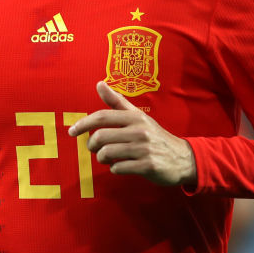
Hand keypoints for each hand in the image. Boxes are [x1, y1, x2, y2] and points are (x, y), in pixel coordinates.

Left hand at [67, 81, 196, 186]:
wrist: (182, 158)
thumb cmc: (154, 136)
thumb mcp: (138, 116)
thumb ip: (117, 101)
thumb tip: (99, 83)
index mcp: (135, 117)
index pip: (102, 117)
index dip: (83, 123)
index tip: (71, 131)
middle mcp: (139, 130)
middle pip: (101, 137)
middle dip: (92, 145)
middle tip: (94, 149)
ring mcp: (144, 148)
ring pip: (107, 154)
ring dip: (102, 159)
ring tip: (107, 158)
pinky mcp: (148, 165)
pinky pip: (119, 168)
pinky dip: (114, 169)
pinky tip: (120, 166)